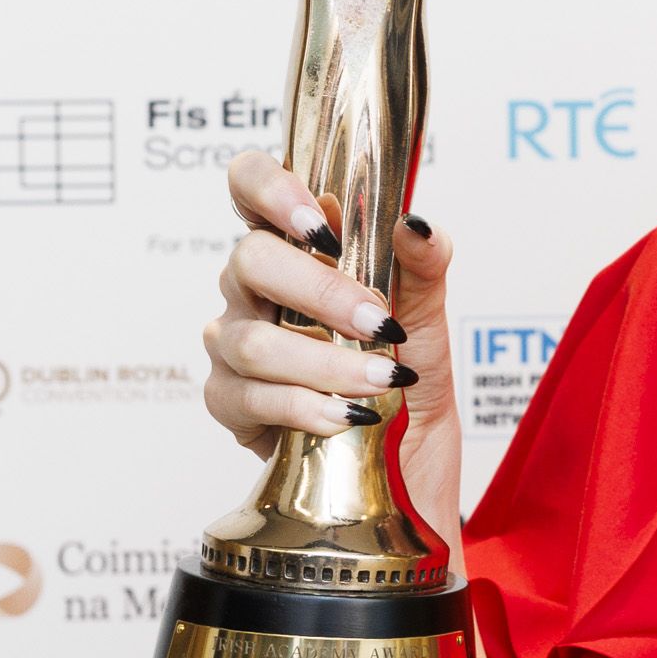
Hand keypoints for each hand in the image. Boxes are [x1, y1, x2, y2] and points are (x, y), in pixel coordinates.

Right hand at [205, 149, 468, 549]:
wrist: (406, 471)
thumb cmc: (407, 387)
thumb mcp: (428, 323)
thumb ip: (423, 267)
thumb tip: (414, 224)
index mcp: (294, 250)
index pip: (250, 186)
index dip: (270, 189)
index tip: (322, 226)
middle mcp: (252, 290)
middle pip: (251, 260)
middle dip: (322, 292)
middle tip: (379, 324)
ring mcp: (233, 345)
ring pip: (252, 340)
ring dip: (325, 361)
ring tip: (381, 380)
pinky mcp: (229, 403)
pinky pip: (251, 397)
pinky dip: (305, 406)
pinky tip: (345, 417)